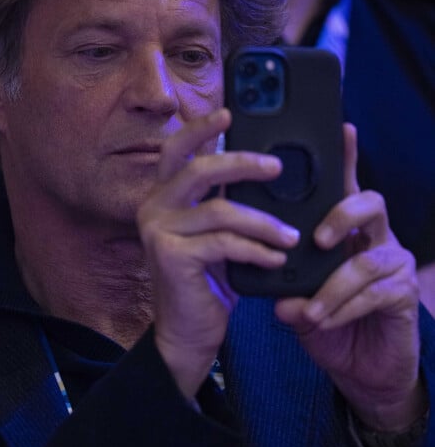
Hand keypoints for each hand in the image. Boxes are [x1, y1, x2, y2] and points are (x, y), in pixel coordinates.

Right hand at [137, 108, 298, 398]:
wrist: (189, 333)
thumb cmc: (208, 283)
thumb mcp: (220, 236)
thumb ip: (230, 205)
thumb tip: (269, 172)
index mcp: (164, 196)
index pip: (176, 150)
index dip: (201, 128)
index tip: (230, 113)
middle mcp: (153, 207)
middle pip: (199, 169)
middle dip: (242, 163)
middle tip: (277, 166)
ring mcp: (158, 231)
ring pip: (220, 210)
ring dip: (264, 222)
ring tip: (292, 236)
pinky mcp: (170, 256)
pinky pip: (224, 243)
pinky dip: (257, 250)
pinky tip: (277, 259)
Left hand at [275, 124, 423, 430]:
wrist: (362, 371)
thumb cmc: (330, 325)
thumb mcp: (299, 302)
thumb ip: (286, 290)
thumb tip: (278, 297)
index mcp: (346, 232)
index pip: (346, 188)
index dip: (348, 158)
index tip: (342, 127)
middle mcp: (375, 239)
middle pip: (370, 203)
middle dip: (342, 214)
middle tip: (317, 239)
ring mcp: (394, 265)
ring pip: (367, 260)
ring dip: (332, 289)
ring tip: (309, 310)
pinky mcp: (404, 294)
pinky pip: (374, 293)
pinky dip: (343, 308)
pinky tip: (324, 320)